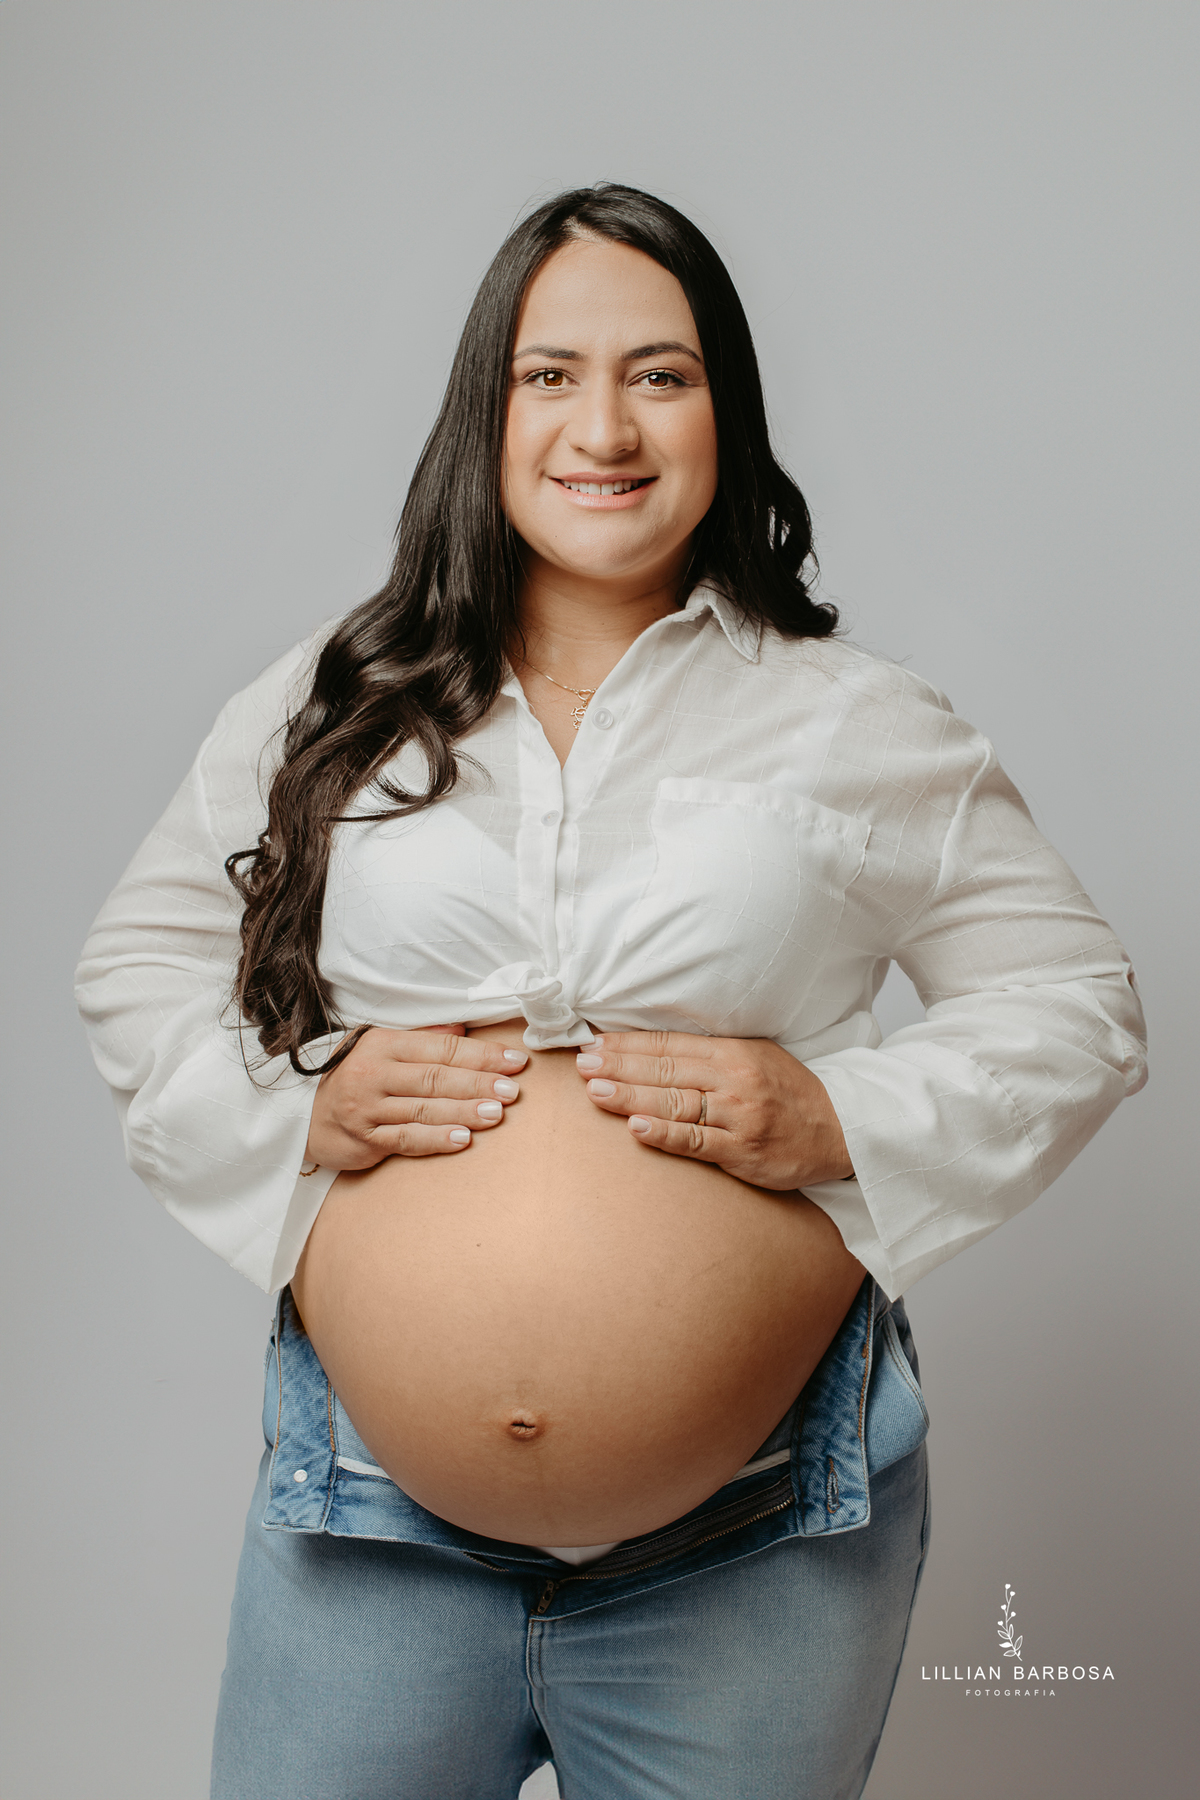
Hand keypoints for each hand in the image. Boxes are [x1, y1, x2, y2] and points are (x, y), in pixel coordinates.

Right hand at [305, 1024, 527, 1170]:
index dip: (481, 1055)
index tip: (515, 1061)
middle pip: (435, 1078)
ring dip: (464, 1112)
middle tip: (512, 1090)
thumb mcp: (381, 1047)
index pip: (440, 1048)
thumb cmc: (353, 1076)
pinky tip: (463, 1140)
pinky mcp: (364, 1139)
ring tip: (496, 1113)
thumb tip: (463, 1028)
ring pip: (424, 1109)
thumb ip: (422, 1039)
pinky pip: (406, 1139)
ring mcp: (366, 1108)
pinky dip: (436, 1140)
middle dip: (478, 1083)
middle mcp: (373, 1074)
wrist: (302, 1114)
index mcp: (383, 1044)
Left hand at [575, 1030, 852, 1189]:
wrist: (840, 1129)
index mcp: (734, 1052)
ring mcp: (738, 1117)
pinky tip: (636, 1128)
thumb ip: (710, 1054)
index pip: (670, 1044)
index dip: (629, 1044)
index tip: (594, 1043)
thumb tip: (654, 1049)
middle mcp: (734, 1080)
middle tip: (582, 1063)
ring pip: (675, 1103)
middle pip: (665, 1069)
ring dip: (631, 1096)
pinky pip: (697, 1142)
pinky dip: (665, 1135)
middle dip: (619, 1065)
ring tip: (596, 1090)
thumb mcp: (756, 1057)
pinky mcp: (743, 1151)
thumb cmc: (791, 1093)